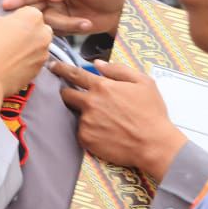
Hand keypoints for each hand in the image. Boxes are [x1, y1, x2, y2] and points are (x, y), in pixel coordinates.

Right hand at [0, 0, 129, 34]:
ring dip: (67, 24)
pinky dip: (71, 30)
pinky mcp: (64, 26)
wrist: (123, 9)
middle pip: (36, 7)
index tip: (7, 4)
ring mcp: (57, 12)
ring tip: (86, 23)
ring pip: (48, 22)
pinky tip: (85, 24)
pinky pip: (59, 31)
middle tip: (28, 23)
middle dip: (33, 16)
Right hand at [0, 8, 52, 106]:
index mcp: (33, 17)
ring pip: (34, 46)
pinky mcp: (38, 72)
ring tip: (1, 53)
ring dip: (22, 47)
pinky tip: (5, 64)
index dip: (12, 17)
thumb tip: (0, 24)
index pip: (26, 11)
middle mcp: (44, 35)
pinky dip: (21, 62)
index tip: (1, 25)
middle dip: (22, 32)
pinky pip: (31, 62)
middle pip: (35, 28)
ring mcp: (43, 55)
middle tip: (2, 38)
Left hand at [50, 60, 186, 180]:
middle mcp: (90, 103)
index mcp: (103, 87)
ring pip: (77, 114)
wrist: (154, 144)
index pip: (74, 74)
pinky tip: (106, 132)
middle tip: (79, 98)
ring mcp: (86, 122)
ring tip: (106, 121)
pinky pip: (82, 131)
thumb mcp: (144, 83)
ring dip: (86, 114)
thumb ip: (118, 70)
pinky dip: (90, 130)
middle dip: (69, 93)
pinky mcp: (85, 139)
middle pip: (66, 94)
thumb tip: (98, 64)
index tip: (53, 66)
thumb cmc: (152, 113)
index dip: (61, 68)